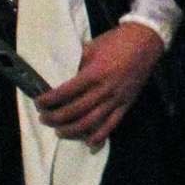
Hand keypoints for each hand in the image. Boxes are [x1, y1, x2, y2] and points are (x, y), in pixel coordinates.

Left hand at [36, 24, 164, 144]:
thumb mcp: (91, 48)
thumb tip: (63, 79)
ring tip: (60, 131)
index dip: (48, 100)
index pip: (64, 92)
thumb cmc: (115, 42)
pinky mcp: (127, 104)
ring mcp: (116, 98)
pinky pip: (112, 124)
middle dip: (55, 118)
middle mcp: (104, 89)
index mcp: (93, 73)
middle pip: (74, 110)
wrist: (145, 41)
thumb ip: (78, 65)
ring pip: (91, 122)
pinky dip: (100, 136)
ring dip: (72, 130)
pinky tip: (88, 143)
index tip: (39, 103)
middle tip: (44, 119)